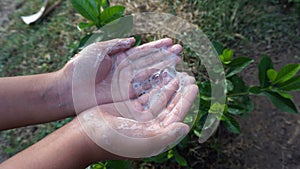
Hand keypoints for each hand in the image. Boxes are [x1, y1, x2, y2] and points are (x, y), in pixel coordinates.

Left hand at [58, 38, 182, 112]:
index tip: (170, 42)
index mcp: (120, 58)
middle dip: (165, 56)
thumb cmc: (80, 68)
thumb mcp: (98, 49)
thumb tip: (133, 40)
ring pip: (150, 75)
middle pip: (150, 62)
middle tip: (180, 51)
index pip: (143, 51)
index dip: (156, 46)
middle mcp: (126, 71)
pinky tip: (168, 80)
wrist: (68, 90)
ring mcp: (127, 84)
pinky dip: (157, 85)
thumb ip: (116, 45)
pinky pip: (144, 90)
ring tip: (179, 63)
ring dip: (165, 69)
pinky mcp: (126, 97)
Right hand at [77, 72, 197, 157]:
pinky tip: (160, 75)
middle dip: (180, 91)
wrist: (85, 136)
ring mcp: (139, 116)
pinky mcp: (128, 107)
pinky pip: (144, 93)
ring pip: (158, 98)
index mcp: (155, 134)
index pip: (176, 115)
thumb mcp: (141, 141)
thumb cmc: (113, 141)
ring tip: (179, 73)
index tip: (193, 86)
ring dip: (169, 86)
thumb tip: (185, 127)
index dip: (186, 100)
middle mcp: (150, 125)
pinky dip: (153, 85)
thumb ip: (165, 136)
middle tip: (189, 76)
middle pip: (170, 105)